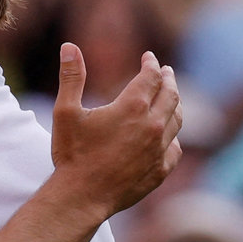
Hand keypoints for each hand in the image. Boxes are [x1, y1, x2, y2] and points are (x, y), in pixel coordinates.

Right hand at [50, 43, 182, 217]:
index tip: (148, 57)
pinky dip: (173, 136)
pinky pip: (175, 148)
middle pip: (170, 94)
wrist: (82, 196)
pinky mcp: (161, 169)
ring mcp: (160, 149)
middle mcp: (153, 125)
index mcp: (132, 107)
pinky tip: (167, 136)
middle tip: (166, 72)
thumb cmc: (72, 153)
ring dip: (174, 104)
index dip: (151, 64)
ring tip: (170, 98)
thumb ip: (71, 77)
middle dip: (168, 80)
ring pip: (177, 119)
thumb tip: (69, 46)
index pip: (150, 76)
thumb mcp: (65, 111)